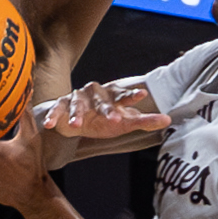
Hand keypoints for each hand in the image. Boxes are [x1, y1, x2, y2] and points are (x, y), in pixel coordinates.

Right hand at [37, 82, 169, 142]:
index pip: (123, 94)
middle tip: (113, 120)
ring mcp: (77, 98)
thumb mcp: (124, 122)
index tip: (142, 95)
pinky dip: (52, 116)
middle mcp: (95, 94)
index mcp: (111, 96)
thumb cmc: (104, 119)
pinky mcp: (61, 106)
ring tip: (76, 124)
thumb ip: (144, 121)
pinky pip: (57, 110)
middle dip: (106, 110)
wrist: (76, 120)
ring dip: (76, 114)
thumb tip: (168, 120)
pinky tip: (49, 124)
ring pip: (77, 104)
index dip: (131, 95)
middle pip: (101, 101)